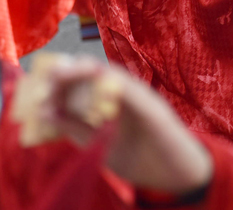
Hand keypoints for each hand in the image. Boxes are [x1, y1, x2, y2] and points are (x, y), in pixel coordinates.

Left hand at [23, 55, 211, 193]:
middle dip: (70, 71)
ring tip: (63, 74)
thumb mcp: (99, 144)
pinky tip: (97, 79)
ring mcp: (145, 100)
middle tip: (49, 77)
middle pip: (97, 72)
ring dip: (87, 73)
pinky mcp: (157, 112)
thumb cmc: (142, 158)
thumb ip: (77, 128)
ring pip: (114, 77)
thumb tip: (46, 111)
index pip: (85, 81)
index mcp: (114, 102)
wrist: (177, 175)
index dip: (62, 79)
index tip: (40, 87)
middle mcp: (130, 95)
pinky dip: (116, 86)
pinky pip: (135, 94)